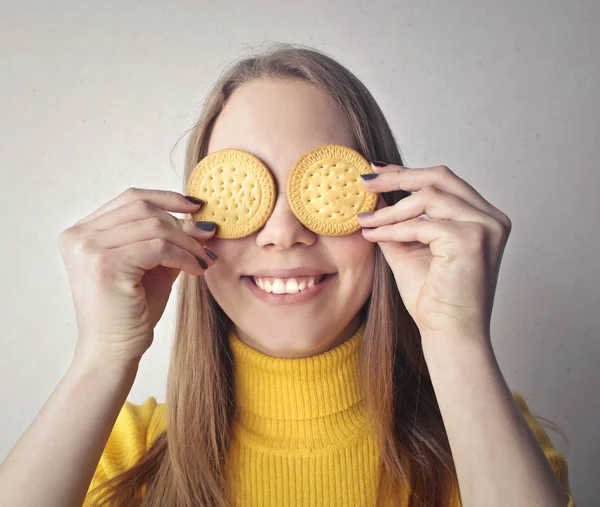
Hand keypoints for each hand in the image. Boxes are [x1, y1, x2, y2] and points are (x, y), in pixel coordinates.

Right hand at [58, 188, 216, 365]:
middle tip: (207, 238)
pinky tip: (197, 269)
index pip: (130, 199)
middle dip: (182, 223)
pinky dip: (183, 256)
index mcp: (82, 232)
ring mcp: (89, 250)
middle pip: (142, 208)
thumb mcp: (151, 266)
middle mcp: (79, 236)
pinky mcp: (106, 266)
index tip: (196, 206)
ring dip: (188, 242)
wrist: (113, 352)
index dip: (167, 198)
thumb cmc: (130, 312)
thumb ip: (169, 240)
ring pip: (154, 227)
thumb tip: (201, 221)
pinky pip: (158, 248)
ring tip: (204, 258)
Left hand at [358, 164, 510, 341]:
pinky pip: (422, 223)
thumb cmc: (433, 298)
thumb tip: (374, 197)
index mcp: (482, 218)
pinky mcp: (471, 239)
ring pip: (428, 197)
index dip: (408, 172)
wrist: (449, 334)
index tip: (377, 170)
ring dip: (391, 208)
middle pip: (440, 177)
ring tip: (365, 219)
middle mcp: (491, 218)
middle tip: (364, 180)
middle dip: (398, 176)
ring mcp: (485, 226)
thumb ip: (397, 222)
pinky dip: (393, 228)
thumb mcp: (409, 250)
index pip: (444, 182)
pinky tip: (374, 235)